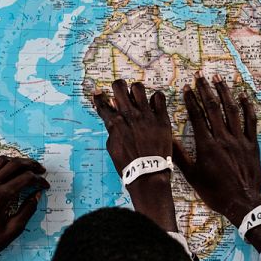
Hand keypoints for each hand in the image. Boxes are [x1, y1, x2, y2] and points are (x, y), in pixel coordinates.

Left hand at [0, 156, 49, 252]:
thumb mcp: (13, 229)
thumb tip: (37, 195)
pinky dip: (7, 166)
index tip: (45, 186)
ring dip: (18, 162)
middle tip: (42, 170)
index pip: (25, 178)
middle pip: (15, 164)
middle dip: (31, 165)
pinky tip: (14, 172)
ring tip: (29, 167)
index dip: (38, 180)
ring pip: (3, 161)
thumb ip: (27, 210)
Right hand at [93, 80, 176, 230]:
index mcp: (115, 123)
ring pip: (139, 87)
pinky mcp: (162, 118)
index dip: (99, 97)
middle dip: (118, 87)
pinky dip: (155, 99)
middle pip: (119, 86)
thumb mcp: (112, 148)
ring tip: (139, 99)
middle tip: (122, 94)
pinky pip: (159, 97)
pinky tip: (154, 106)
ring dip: (137, 91)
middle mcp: (129, 115)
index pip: (102, 103)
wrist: (149, 174)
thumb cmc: (128, 165)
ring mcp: (146, 115)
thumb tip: (111, 118)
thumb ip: (111, 130)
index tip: (99, 93)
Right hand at [173, 74, 260, 249]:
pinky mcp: (252, 144)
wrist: (241, 202)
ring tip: (219, 79)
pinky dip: (247, 107)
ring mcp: (239, 140)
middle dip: (206, 90)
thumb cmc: (214, 192)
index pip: (197, 116)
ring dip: (224, 93)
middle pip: (214, 108)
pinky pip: (250, 121)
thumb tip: (169, 139)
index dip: (191, 100)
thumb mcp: (192, 176)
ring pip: (232, 111)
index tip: (187, 88)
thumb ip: (180, 156)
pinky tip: (242, 96)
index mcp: (206, 145)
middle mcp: (223, 138)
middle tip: (201, 76)